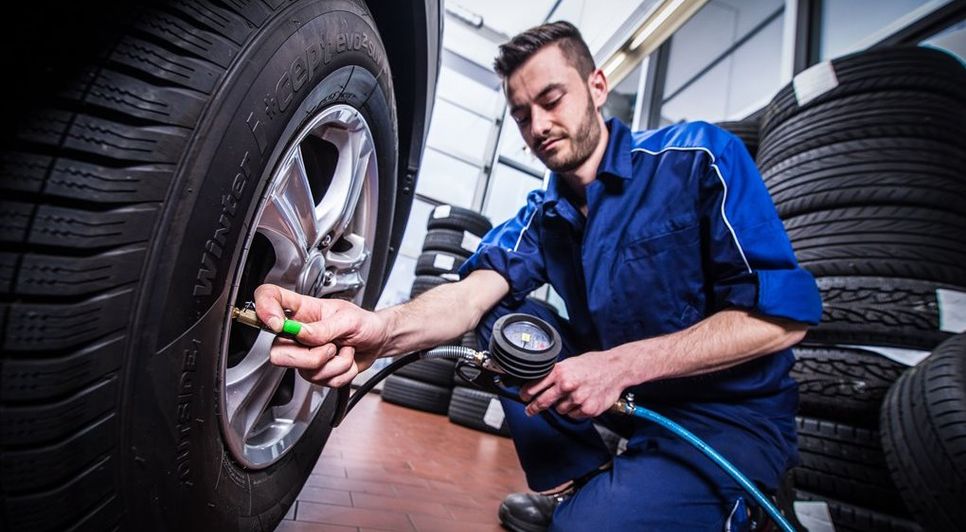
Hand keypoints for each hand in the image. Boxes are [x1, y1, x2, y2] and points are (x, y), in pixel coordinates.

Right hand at [253, 284, 389, 386]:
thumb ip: (324, 328)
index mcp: (301, 310)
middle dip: (310, 357)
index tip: (278, 323)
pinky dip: (341, 373)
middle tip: (330, 346)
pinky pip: (323, 381)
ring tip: (342, 349)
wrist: (377, 341)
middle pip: (278, 352)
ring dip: (335, 364)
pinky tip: (344, 359)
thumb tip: (301, 333)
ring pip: (306, 371)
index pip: (268, 298)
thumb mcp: (348, 319)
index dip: (265, 310)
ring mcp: (304, 353)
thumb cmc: (364, 323)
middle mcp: (297, 332)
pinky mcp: (314, 371)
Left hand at [520, 350, 626, 418]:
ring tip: (574, 395)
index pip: (535, 386)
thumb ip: (556, 374)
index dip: (526, 394)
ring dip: (562, 405)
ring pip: (560, 410)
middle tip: (530, 410)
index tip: (523, 397)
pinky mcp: (588, 409)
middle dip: (534, 407)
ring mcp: (577, 398)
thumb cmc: (594, 364)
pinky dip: (575, 410)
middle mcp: (567, 385)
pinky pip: (573, 415)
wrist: (616, 368)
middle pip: (542, 402)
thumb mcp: (570, 363)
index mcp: (560, 372)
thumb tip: (539, 383)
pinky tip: (582, 400)